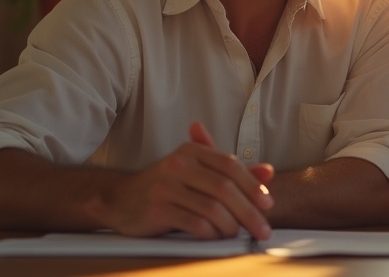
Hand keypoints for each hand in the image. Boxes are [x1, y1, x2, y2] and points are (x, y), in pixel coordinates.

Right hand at [101, 121, 274, 239]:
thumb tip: (267, 172)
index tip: (268, 204)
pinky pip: (194, 224)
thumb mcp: (198, 171)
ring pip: (212, 207)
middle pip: (225, 188)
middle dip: (249, 212)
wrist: (120, 199)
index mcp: (192, 151)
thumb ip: (231, 172)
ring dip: (231, 226)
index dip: (253, 186)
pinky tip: (216, 238)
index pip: (231, 166)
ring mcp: (166, 186)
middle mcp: (178, 164)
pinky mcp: (157, 209)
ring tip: (237, 235)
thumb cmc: (167, 185)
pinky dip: (211, 234)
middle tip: (262, 229)